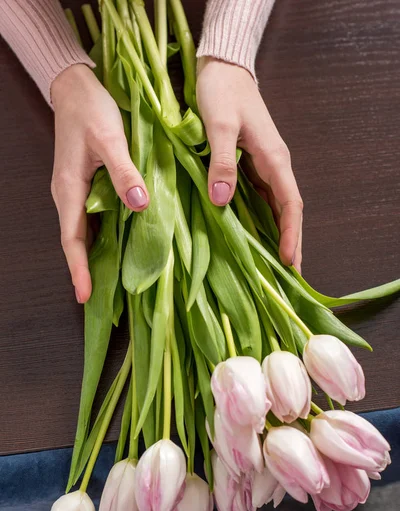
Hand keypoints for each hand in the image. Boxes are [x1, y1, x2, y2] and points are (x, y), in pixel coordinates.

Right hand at [51, 64, 148, 302]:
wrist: (76, 87)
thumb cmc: (91, 110)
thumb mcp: (110, 138)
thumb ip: (124, 172)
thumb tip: (139, 205)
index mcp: (69, 189)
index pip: (72, 239)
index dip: (79, 269)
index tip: (85, 295)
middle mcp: (68, 196)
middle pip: (76, 241)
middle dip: (86, 270)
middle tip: (101, 299)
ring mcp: (76, 191)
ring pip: (85, 232)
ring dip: (95, 256)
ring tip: (110, 281)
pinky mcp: (86, 185)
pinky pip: (93, 218)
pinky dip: (103, 236)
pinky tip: (118, 245)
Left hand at [196, 57, 302, 271]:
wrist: (222, 69)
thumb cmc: (222, 92)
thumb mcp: (219, 125)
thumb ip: (222, 162)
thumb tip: (222, 201)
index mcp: (274, 159)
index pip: (291, 205)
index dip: (291, 235)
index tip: (289, 262)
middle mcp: (274, 166)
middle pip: (288, 212)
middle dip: (291, 243)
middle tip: (288, 277)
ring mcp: (263, 167)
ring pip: (275, 208)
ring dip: (277, 235)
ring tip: (274, 266)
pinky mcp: (250, 166)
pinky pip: (260, 200)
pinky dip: (261, 221)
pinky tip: (253, 237)